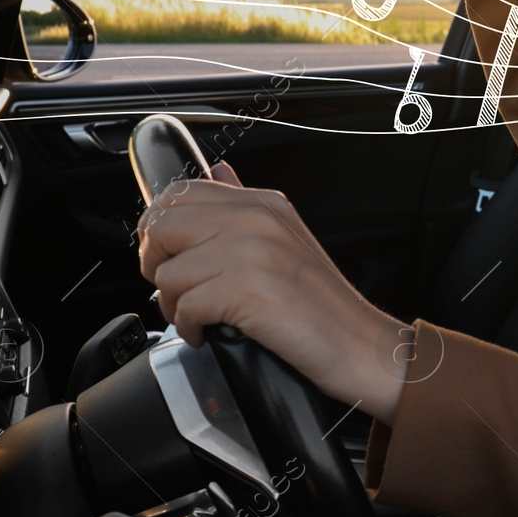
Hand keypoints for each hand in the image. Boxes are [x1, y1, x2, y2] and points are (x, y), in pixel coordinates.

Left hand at [138, 161, 410, 422]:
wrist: (361, 346)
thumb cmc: (323, 305)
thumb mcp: (285, 238)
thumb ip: (245, 204)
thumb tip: (218, 170)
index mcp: (264, 203)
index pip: (180, 192)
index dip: (161, 228)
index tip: (171, 256)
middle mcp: (257, 219)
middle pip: (163, 224)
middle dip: (156, 262)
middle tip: (177, 288)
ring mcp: (253, 252)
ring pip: (169, 272)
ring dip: (173, 304)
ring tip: (199, 317)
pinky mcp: (247, 290)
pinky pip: (184, 305)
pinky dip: (189, 328)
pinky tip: (208, 333)